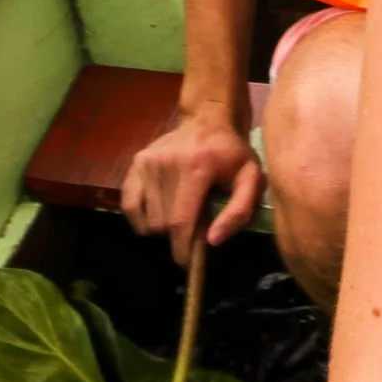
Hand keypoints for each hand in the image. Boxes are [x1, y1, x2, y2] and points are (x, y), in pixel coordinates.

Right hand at [122, 110, 261, 261]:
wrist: (209, 119)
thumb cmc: (232, 153)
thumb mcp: (251, 178)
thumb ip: (239, 211)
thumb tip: (213, 240)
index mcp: (198, 166)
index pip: (181, 221)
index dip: (182, 249)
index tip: (187, 263)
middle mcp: (168, 163)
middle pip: (162, 224)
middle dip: (176, 237)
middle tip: (192, 230)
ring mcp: (148, 162)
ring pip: (147, 219)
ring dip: (162, 227)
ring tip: (180, 214)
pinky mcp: (136, 163)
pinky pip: (129, 206)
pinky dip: (141, 219)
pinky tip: (158, 213)